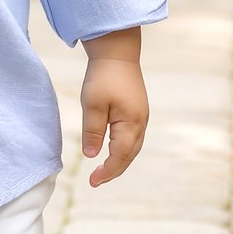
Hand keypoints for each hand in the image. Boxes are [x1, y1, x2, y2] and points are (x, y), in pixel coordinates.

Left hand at [79, 30, 148, 186]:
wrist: (117, 51)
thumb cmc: (103, 76)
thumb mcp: (92, 104)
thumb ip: (93, 131)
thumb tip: (91, 156)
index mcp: (131, 122)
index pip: (120, 156)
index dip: (107, 171)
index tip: (92, 182)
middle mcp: (140, 122)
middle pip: (129, 155)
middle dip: (114, 170)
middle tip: (96, 181)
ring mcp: (141, 116)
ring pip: (133, 147)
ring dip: (119, 161)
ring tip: (103, 171)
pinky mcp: (137, 110)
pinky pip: (132, 137)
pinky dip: (123, 149)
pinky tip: (112, 150)